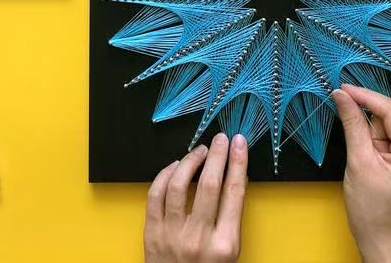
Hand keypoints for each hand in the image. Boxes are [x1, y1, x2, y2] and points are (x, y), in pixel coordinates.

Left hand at [144, 133, 247, 262]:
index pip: (234, 192)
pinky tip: (175, 167)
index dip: (237, 162)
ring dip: (190, 160)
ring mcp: (172, 235)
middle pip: (208, 183)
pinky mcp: (151, 233)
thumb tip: (234, 176)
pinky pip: (155, 193)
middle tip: (220, 138)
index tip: (239, 142)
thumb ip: (231, 218)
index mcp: (224, 245)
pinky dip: (165, 175)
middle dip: (216, 154)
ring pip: (179, 184)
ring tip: (198, 151)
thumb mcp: (229, 252)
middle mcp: (198, 239)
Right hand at [332, 84, 390, 262]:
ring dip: (372, 132)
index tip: (342, 87)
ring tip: (365, 156)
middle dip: (368, 119)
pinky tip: (371, 153)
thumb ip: (352, 123)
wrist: (381, 237)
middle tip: (349, 130)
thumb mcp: (358, 161)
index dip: (364, 96)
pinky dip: (378, 138)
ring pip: (390, 124)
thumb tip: (342, 95)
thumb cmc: (371, 208)